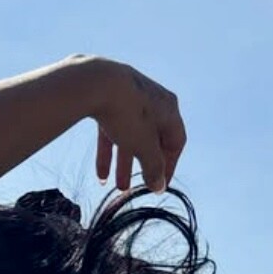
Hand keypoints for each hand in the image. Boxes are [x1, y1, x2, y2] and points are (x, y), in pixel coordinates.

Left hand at [91, 59, 185, 193]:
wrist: (97, 84)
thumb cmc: (128, 115)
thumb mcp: (143, 146)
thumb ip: (153, 168)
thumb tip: (159, 187)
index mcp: (169, 109)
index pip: (176, 142)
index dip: (169, 166)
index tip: (159, 185)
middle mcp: (153, 102)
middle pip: (152, 141)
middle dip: (143, 167)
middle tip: (138, 189)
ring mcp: (130, 100)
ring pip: (131, 138)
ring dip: (125, 164)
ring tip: (119, 188)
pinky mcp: (109, 101)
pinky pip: (112, 131)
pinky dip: (108, 153)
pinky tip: (101, 176)